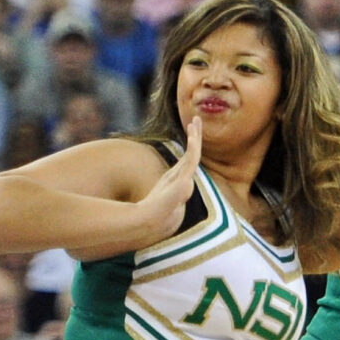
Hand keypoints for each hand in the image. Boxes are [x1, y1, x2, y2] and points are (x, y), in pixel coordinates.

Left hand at [134, 118, 204, 244]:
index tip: (191, 133)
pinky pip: (192, 159)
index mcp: (176, 181)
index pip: (187, 160)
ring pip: (194, 153)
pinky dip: (194, 146)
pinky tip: (193, 135)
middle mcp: (184, 179)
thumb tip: (143, 199)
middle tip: (196, 119)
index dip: (190, 146)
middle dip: (196, 136)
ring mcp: (187, 180)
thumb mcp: (151, 198)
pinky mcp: (185, 180)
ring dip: (196, 136)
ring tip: (195, 120)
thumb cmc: (149, 213)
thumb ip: (153, 194)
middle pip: (193, 153)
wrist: (150, 220)